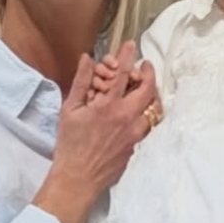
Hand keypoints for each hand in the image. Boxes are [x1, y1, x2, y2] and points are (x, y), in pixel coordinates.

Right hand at [33, 41, 161, 222]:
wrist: (78, 178)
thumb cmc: (70, 145)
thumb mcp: (70, 110)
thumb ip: (81, 82)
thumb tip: (87, 58)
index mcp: (109, 107)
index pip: (123, 74)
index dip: (128, 56)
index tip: (132, 44)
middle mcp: (127, 118)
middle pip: (148, 89)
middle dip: (149, 74)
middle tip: (145, 66)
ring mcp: (135, 133)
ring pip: (153, 108)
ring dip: (151, 94)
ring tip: (145, 86)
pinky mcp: (138, 146)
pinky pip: (148, 124)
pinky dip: (147, 113)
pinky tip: (140, 109)